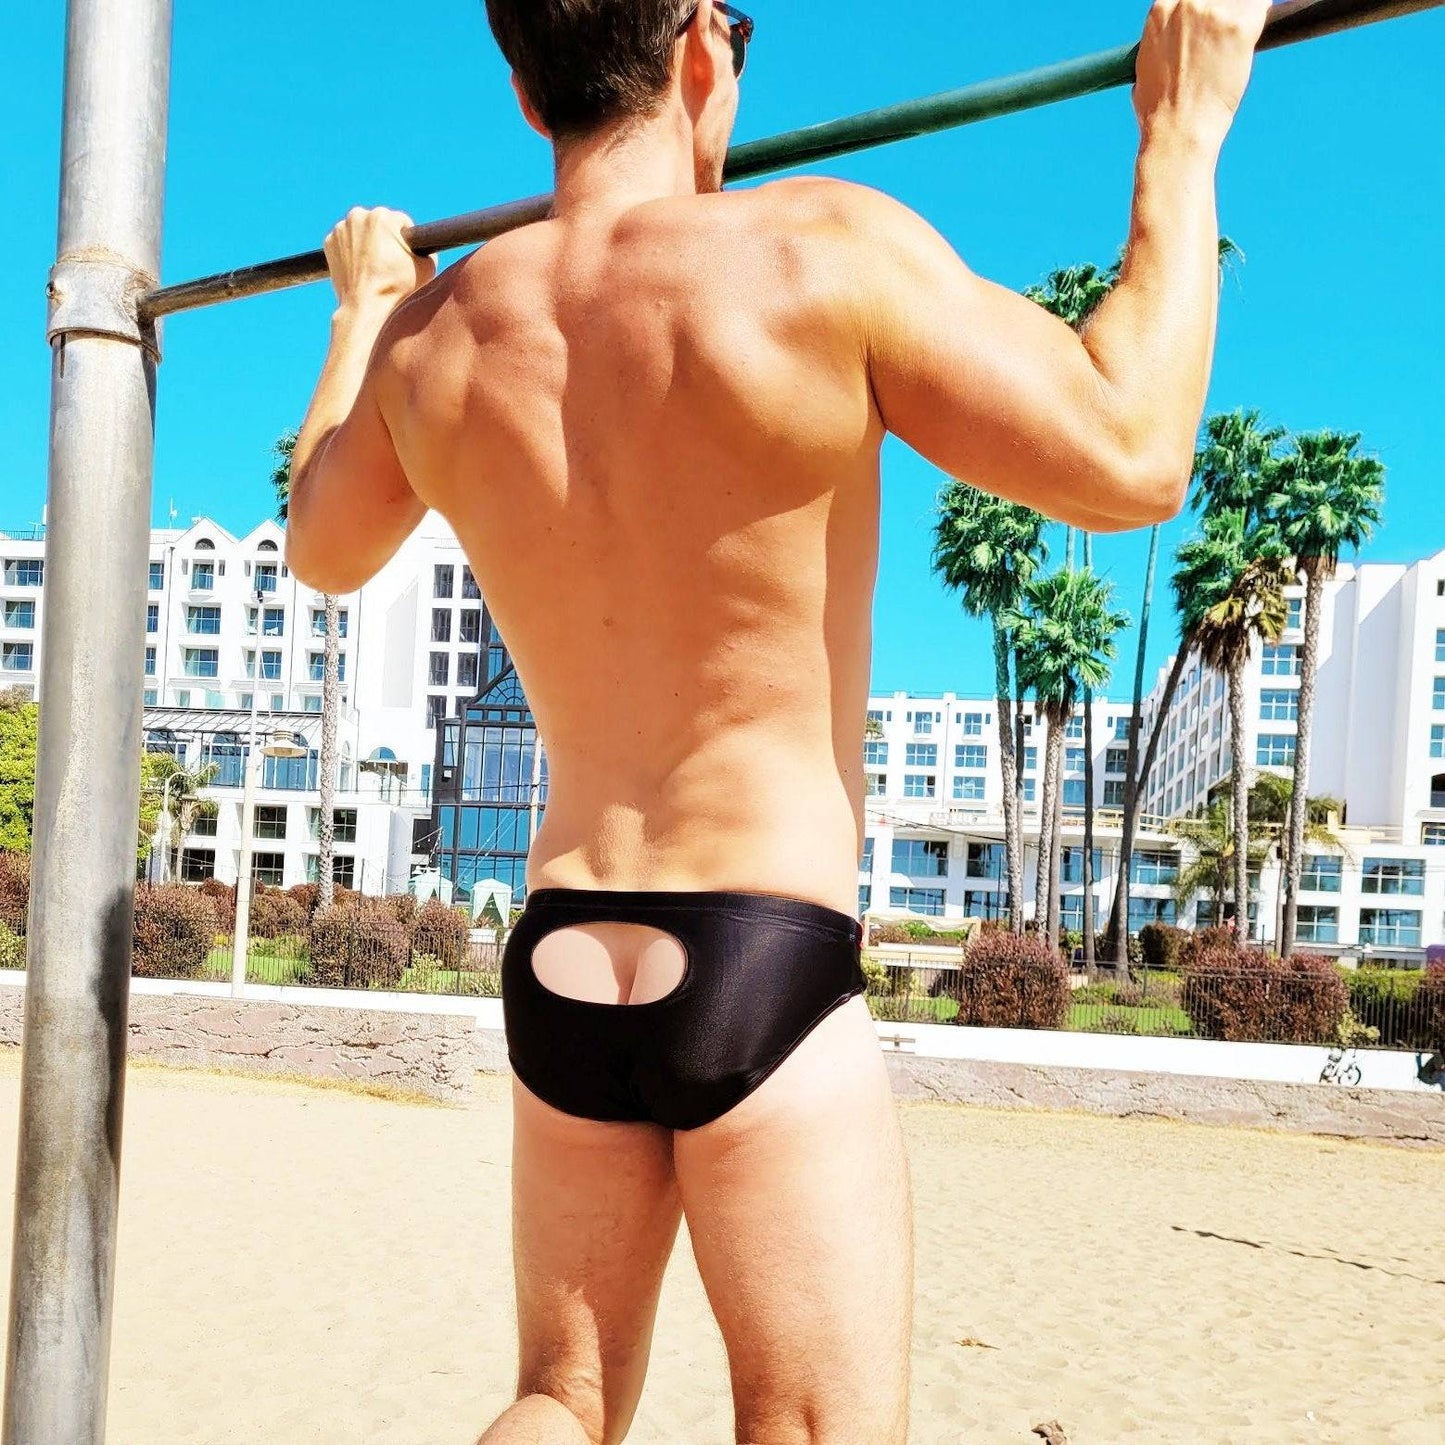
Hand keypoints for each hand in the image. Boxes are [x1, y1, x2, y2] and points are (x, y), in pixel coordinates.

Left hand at [322, 206, 435, 311]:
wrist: (365, 306)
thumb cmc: (396, 287)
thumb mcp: (427, 267)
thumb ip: (429, 250)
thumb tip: (426, 248)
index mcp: (382, 216)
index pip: (401, 222)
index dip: (406, 240)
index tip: (404, 254)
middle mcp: (358, 215)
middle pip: (379, 223)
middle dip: (385, 238)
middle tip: (389, 261)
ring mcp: (340, 228)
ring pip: (361, 231)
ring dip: (367, 242)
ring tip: (374, 266)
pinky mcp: (329, 242)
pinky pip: (346, 241)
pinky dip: (351, 251)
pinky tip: (360, 267)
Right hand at [1133, 0, 1272, 145]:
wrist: (1178, 130)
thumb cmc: (1159, 112)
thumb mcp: (1145, 68)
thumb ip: (1161, 44)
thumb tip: (1168, 46)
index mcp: (1161, 10)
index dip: (1205, 5)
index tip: (1214, 14)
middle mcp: (1187, 3)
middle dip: (1224, 8)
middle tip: (1228, 28)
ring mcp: (1214, 13)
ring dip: (1243, 12)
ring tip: (1239, 34)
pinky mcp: (1240, 26)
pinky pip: (1261, 5)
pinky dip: (1261, 14)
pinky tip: (1253, 33)